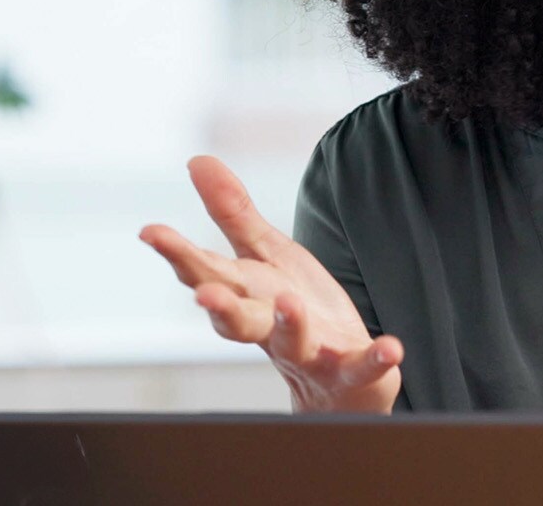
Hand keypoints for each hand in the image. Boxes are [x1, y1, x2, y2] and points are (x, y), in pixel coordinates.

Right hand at [138, 156, 403, 413]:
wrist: (338, 382)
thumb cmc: (296, 310)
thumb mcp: (267, 256)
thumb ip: (233, 213)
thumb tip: (196, 160)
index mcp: (247, 295)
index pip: (207, 273)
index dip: (178, 254)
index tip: (151, 232)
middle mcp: (269, 327)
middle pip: (240, 319)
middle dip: (220, 308)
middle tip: (203, 295)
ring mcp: (310, 351)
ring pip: (293, 343)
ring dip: (290, 325)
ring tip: (289, 303)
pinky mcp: (351, 369)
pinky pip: (362, 366)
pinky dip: (375, 360)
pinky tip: (391, 347)